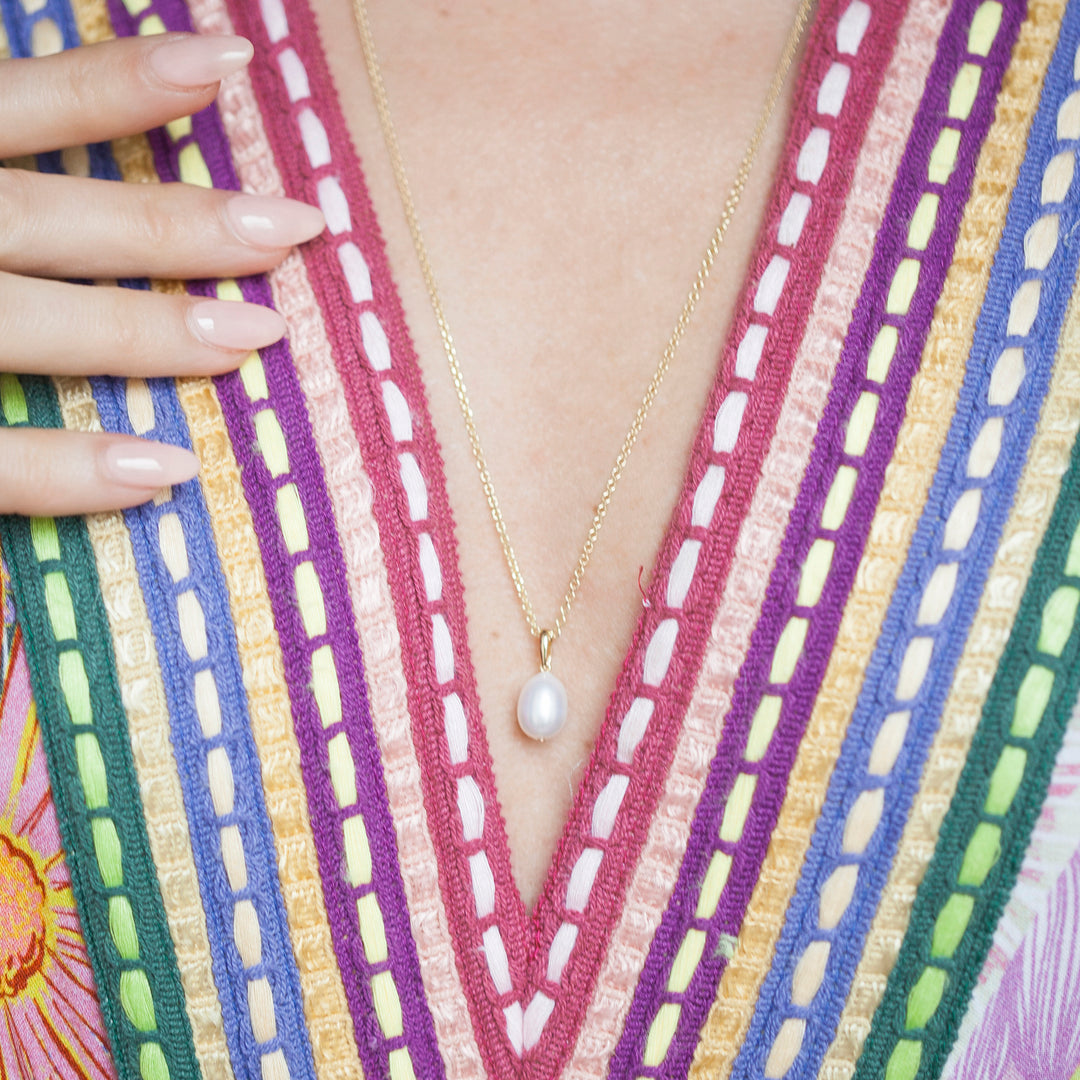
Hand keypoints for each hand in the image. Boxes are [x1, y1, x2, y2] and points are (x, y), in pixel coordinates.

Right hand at [0, 32, 324, 515]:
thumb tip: (163, 87)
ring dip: (143, 333)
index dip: (122, 82)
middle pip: (50, 218)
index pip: (21, 103)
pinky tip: (169, 471)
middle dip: (173, 223)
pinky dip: (68, 469)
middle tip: (294, 228)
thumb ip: (5, 145)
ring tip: (255, 337)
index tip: (232, 62)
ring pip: (24, 323)